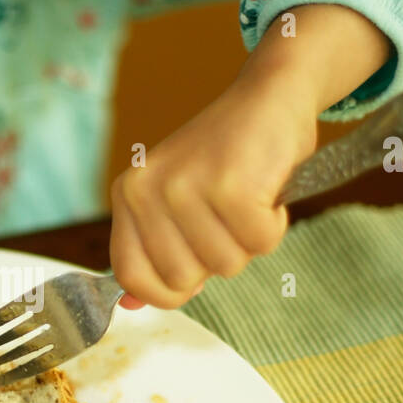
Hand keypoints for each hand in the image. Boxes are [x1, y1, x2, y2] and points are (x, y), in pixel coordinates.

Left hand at [110, 74, 319, 308]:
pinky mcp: (232, 185)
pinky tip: (266, 191)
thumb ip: (154, 252)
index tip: (193, 278)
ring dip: (248, 241)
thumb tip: (133, 306)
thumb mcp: (175, 202)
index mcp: (128, 195)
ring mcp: (187, 186)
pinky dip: (274, 224)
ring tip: (246, 199)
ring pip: (226, 265)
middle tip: (226, 219)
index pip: (130, 275)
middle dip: (215, 261)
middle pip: (182, 278)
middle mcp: (148, 189)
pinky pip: (261, 243)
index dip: (165, 292)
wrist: (268, 97)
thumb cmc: (225, 159)